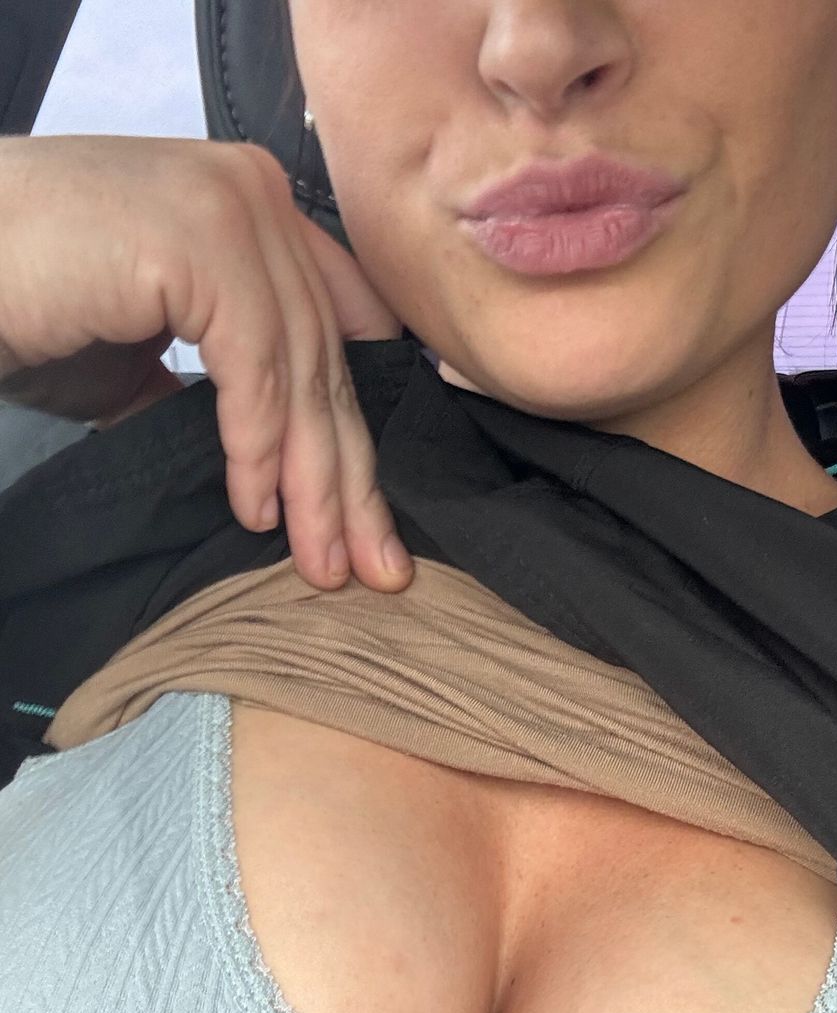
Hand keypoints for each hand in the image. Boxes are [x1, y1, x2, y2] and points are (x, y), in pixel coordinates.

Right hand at [0, 132, 413, 591]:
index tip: (372, 525)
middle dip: (352, 479)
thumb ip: (219, 387)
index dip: (362, 431)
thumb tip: (271, 465)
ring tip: (322, 562)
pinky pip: (254, 371)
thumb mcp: (145, 353)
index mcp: (254, 208)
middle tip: (377, 569)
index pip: (340, 330)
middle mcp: (256, 194)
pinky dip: (258, 450)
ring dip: (314, 484)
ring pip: (302, 373)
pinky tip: (257, 510)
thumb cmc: (26, 299)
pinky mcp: (199, 240)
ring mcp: (231, 208)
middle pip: (329, 360)